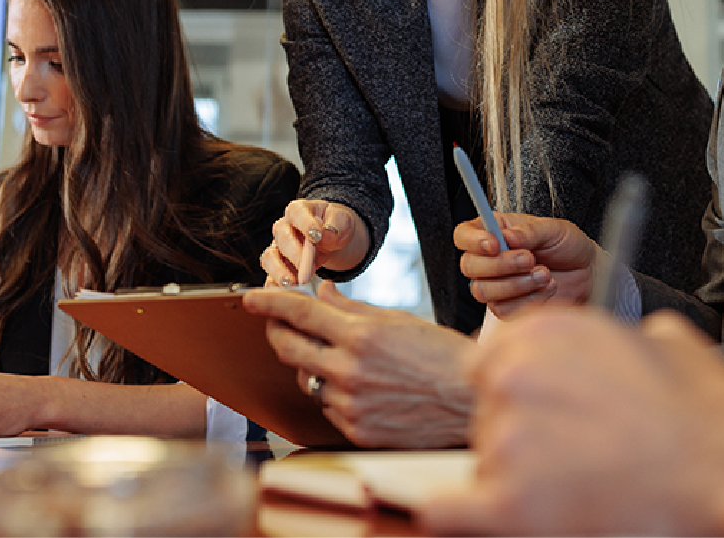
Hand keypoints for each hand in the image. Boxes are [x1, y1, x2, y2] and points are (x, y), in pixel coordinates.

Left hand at [243, 281, 475, 447]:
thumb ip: (353, 308)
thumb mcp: (400, 321)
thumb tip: (323, 293)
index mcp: (361, 336)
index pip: (300, 313)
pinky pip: (327, 407)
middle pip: (289, 348)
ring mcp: (350, 405)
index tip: (253, 298)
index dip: (270, 302)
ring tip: (339, 358)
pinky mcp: (355, 431)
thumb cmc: (443, 357)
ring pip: (308, 380)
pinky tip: (357, 386)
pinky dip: (333, 393)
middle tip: (280, 324)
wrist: (471, 402)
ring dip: (312, 365)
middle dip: (277, 331)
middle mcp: (349, 371)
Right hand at [261, 199, 367, 285]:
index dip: (305, 223)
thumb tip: (328, 234)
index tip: (316, 236)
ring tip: (292, 283)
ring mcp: (278, 249)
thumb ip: (337, 224)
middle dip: (295, 253)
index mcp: (299, 211)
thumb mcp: (343, 221)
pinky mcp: (278, 268)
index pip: (297, 213)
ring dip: (279, 271)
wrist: (333, 240)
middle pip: (282, 238)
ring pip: (270, 258)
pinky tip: (284, 294)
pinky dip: (274, 286)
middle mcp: (284, 228)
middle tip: (307, 266)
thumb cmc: (335, 226)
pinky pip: (270, 277)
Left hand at [420, 308, 723, 535]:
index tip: (541, 413)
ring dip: (519, 477)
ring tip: (579, 486)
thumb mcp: (658, 339)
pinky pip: (448, 512)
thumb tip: (620, 348)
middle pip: (488, 417)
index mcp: (541, 333)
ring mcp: (506, 441)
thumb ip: (611, 340)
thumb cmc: (704, 408)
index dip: (516, 393)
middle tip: (577, 455)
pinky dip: (457, 515)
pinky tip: (471, 517)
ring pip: (485, 465)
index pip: (489, 366)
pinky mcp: (508, 505)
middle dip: (525, 436)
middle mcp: (512, 379)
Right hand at [455, 212, 600, 316]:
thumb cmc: (568, 245)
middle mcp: (489, 259)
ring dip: (516, 283)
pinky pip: (503, 310)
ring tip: (544, 273)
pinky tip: (547, 287)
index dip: (473, 241)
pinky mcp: (507, 307)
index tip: (495, 244)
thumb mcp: (553, 229)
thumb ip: (529, 231)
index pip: (463, 235)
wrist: (588, 273)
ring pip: (483, 290)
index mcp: (495, 231)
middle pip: (469, 266)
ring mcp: (496, 285)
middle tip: (530, 259)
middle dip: (501, 264)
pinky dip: (528, 299)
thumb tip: (507, 237)